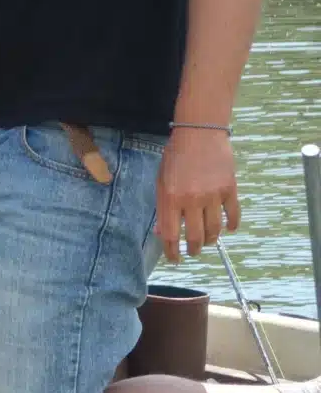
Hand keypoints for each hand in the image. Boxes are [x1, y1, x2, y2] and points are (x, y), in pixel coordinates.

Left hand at [155, 126, 239, 261]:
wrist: (199, 133)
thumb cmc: (175, 155)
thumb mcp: (161, 180)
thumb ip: (162, 206)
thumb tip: (162, 232)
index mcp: (170, 197)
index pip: (170, 234)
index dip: (172, 251)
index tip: (174, 259)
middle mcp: (191, 199)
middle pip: (194, 237)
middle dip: (193, 250)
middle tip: (193, 252)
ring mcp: (212, 195)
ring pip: (214, 230)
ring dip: (210, 241)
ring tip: (207, 242)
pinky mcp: (229, 190)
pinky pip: (233, 215)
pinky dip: (231, 225)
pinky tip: (227, 229)